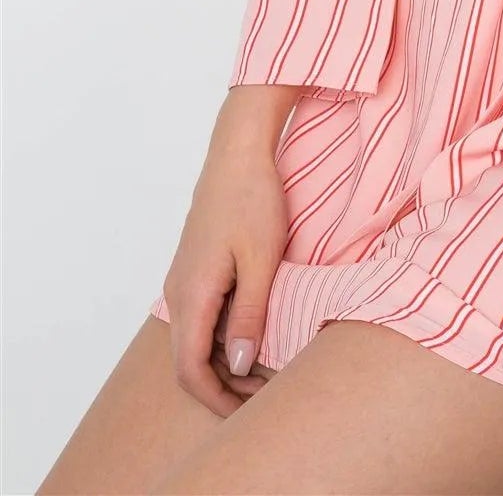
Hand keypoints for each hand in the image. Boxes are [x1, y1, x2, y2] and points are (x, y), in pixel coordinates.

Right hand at [160, 135, 288, 416]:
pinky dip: (222, 337)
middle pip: (188, 360)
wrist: (238, 151)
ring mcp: (185, 278)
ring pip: (195, 339)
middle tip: (265, 395)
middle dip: (222, 388)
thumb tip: (237, 366)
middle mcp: (180, 290)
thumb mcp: (261, 261)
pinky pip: (202, 316)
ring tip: (265, 370)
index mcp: (192, 293)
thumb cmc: (253, 199)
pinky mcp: (196, 267)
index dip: (216, 399)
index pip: (190, 369)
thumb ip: (249, 315)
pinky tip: (254, 333)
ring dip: (223, 363)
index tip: (250, 410)